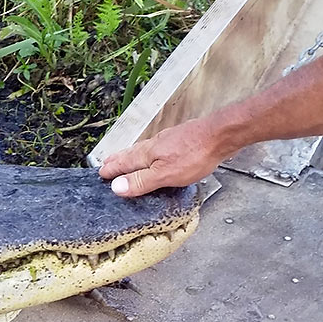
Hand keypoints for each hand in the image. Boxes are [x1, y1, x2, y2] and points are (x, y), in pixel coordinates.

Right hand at [98, 118, 228, 196]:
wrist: (221, 134)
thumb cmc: (196, 154)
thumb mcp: (165, 175)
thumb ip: (141, 181)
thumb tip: (116, 186)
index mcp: (147, 154)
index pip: (123, 163)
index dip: (112, 170)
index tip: (101, 174)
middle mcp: (154, 145)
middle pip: (130, 154)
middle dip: (117, 160)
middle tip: (107, 163)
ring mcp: (167, 140)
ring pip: (143, 150)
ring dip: (131, 156)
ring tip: (125, 159)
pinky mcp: (180, 140)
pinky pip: (157, 148)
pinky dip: (148, 154)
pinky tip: (155, 156)